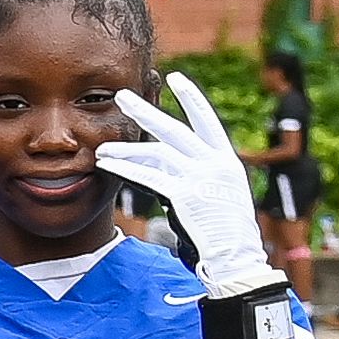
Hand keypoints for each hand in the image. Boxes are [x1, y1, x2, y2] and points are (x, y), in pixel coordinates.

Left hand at [98, 70, 284, 299]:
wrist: (237, 259)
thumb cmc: (225, 234)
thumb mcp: (218, 197)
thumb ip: (195, 176)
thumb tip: (161, 167)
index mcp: (227, 161)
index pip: (207, 121)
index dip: (191, 99)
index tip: (177, 78)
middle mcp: (216, 164)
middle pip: (175, 129)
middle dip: (146, 111)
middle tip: (123, 95)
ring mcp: (202, 178)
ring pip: (157, 153)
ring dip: (127, 149)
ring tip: (102, 147)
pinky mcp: (185, 196)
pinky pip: (149, 177)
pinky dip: (126, 169)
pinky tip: (107, 164)